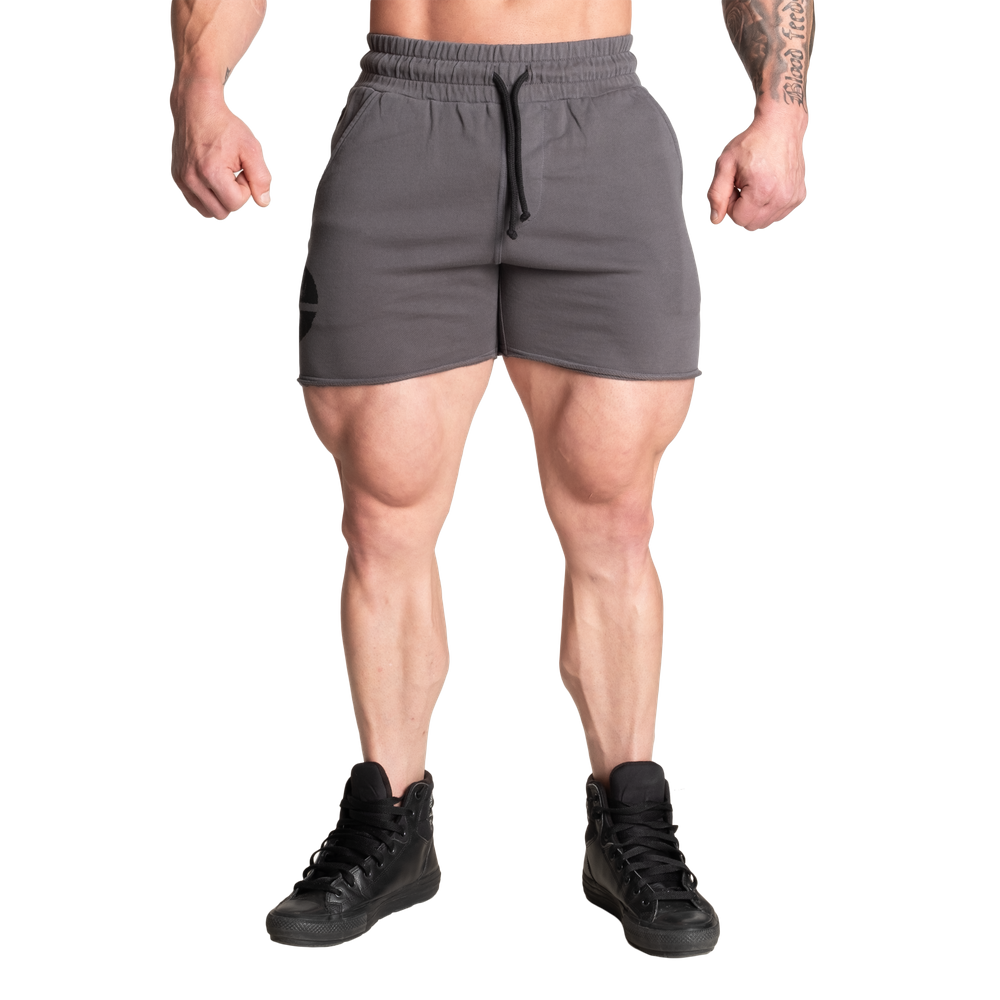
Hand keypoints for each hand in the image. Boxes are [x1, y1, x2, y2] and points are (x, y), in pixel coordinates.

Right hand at [169, 83, 272, 220]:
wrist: (196, 107)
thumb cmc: (225, 126)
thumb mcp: (251, 148)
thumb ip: (261, 177)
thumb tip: (263, 201)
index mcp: (210, 172)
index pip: (235, 203)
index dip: (245, 189)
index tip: (243, 170)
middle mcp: (191, 178)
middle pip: (221, 212)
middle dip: (233, 197)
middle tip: (234, 174)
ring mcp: (182, 179)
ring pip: (208, 212)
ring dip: (220, 199)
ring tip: (223, 176)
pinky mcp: (177, 178)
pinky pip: (196, 203)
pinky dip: (208, 196)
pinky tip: (213, 178)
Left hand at [705, 112, 807, 230]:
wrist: (780, 126)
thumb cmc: (754, 141)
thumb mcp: (726, 163)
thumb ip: (716, 193)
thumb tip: (715, 217)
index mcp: (762, 190)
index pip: (738, 218)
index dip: (730, 205)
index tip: (733, 187)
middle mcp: (781, 197)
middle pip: (751, 224)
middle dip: (742, 209)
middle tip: (742, 186)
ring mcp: (791, 198)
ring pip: (764, 222)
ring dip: (754, 208)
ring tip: (754, 185)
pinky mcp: (797, 197)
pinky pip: (776, 214)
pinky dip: (767, 205)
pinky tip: (766, 187)